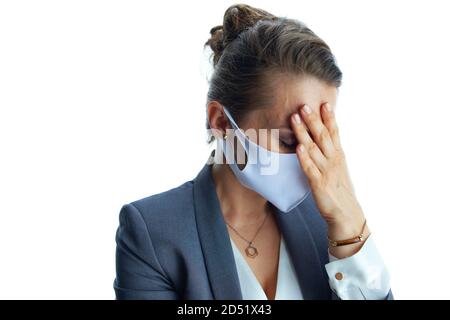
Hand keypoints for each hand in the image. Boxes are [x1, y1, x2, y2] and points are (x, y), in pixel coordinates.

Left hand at [290, 102, 368, 257]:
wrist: (346, 215)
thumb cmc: (340, 191)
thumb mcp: (339, 169)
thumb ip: (330, 154)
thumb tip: (322, 141)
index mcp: (339, 156)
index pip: (334, 133)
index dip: (329, 118)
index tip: (324, 103)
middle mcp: (333, 160)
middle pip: (323, 136)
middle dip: (313, 120)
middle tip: (304, 105)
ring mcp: (326, 171)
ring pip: (313, 148)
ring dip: (303, 132)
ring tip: (295, 118)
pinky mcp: (318, 184)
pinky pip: (309, 168)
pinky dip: (304, 157)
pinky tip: (298, 147)